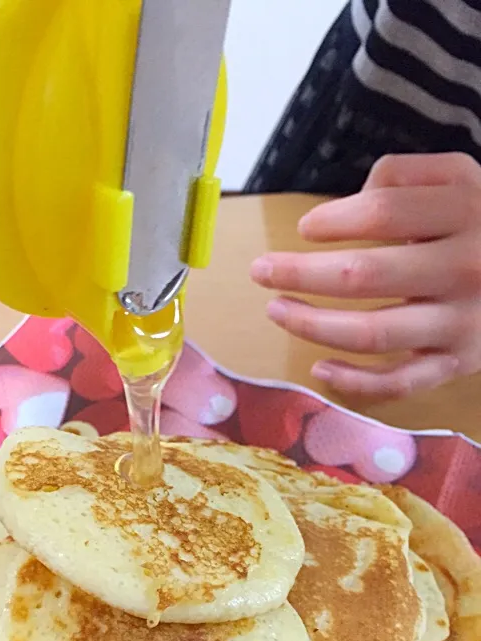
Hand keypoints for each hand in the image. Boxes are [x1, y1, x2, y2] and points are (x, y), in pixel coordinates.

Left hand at [250, 153, 480, 397]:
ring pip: (372, 333)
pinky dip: (354, 382)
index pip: (381, 213)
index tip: (305, 228)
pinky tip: (319, 369)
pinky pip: (399, 382)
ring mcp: (460, 322)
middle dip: (299, 274)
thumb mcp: (461, 178)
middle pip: (363, 275)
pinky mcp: (457, 362)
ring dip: (312, 325)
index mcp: (464, 211)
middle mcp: (463, 268)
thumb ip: (405, 176)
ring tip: (277, 310)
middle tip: (261, 271)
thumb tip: (343, 208)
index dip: (332, 220)